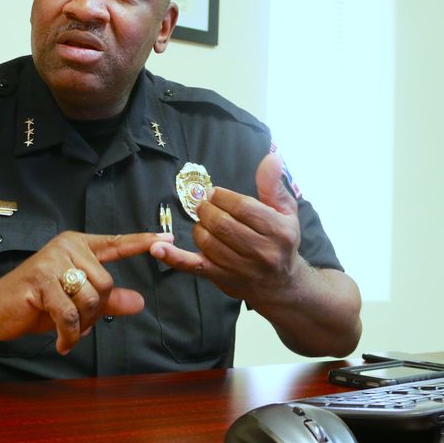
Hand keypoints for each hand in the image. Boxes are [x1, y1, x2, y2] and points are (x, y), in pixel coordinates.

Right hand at [0, 230, 171, 353]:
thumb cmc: (34, 304)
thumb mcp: (76, 303)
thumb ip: (107, 301)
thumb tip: (139, 302)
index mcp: (77, 247)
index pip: (115, 243)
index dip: (141, 241)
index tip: (167, 237)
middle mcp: (66, 248)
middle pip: (106, 284)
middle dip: (95, 311)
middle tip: (77, 321)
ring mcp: (52, 262)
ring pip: (90, 299)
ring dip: (82, 324)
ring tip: (65, 328)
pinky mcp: (40, 282)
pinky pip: (70, 315)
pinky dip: (69, 335)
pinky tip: (61, 341)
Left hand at [151, 153, 300, 303]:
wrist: (281, 285)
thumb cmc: (281, 241)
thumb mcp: (286, 211)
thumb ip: (273, 185)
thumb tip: (270, 157)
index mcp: (279, 231)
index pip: (243, 207)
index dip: (223, 197)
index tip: (215, 193)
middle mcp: (262, 252)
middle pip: (222, 224)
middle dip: (207, 210)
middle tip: (204, 205)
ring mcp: (241, 269)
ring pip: (207, 241)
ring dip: (199, 227)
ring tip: (203, 222)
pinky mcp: (222, 280)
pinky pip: (194, 267)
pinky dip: (174, 257)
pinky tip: (158, 248)